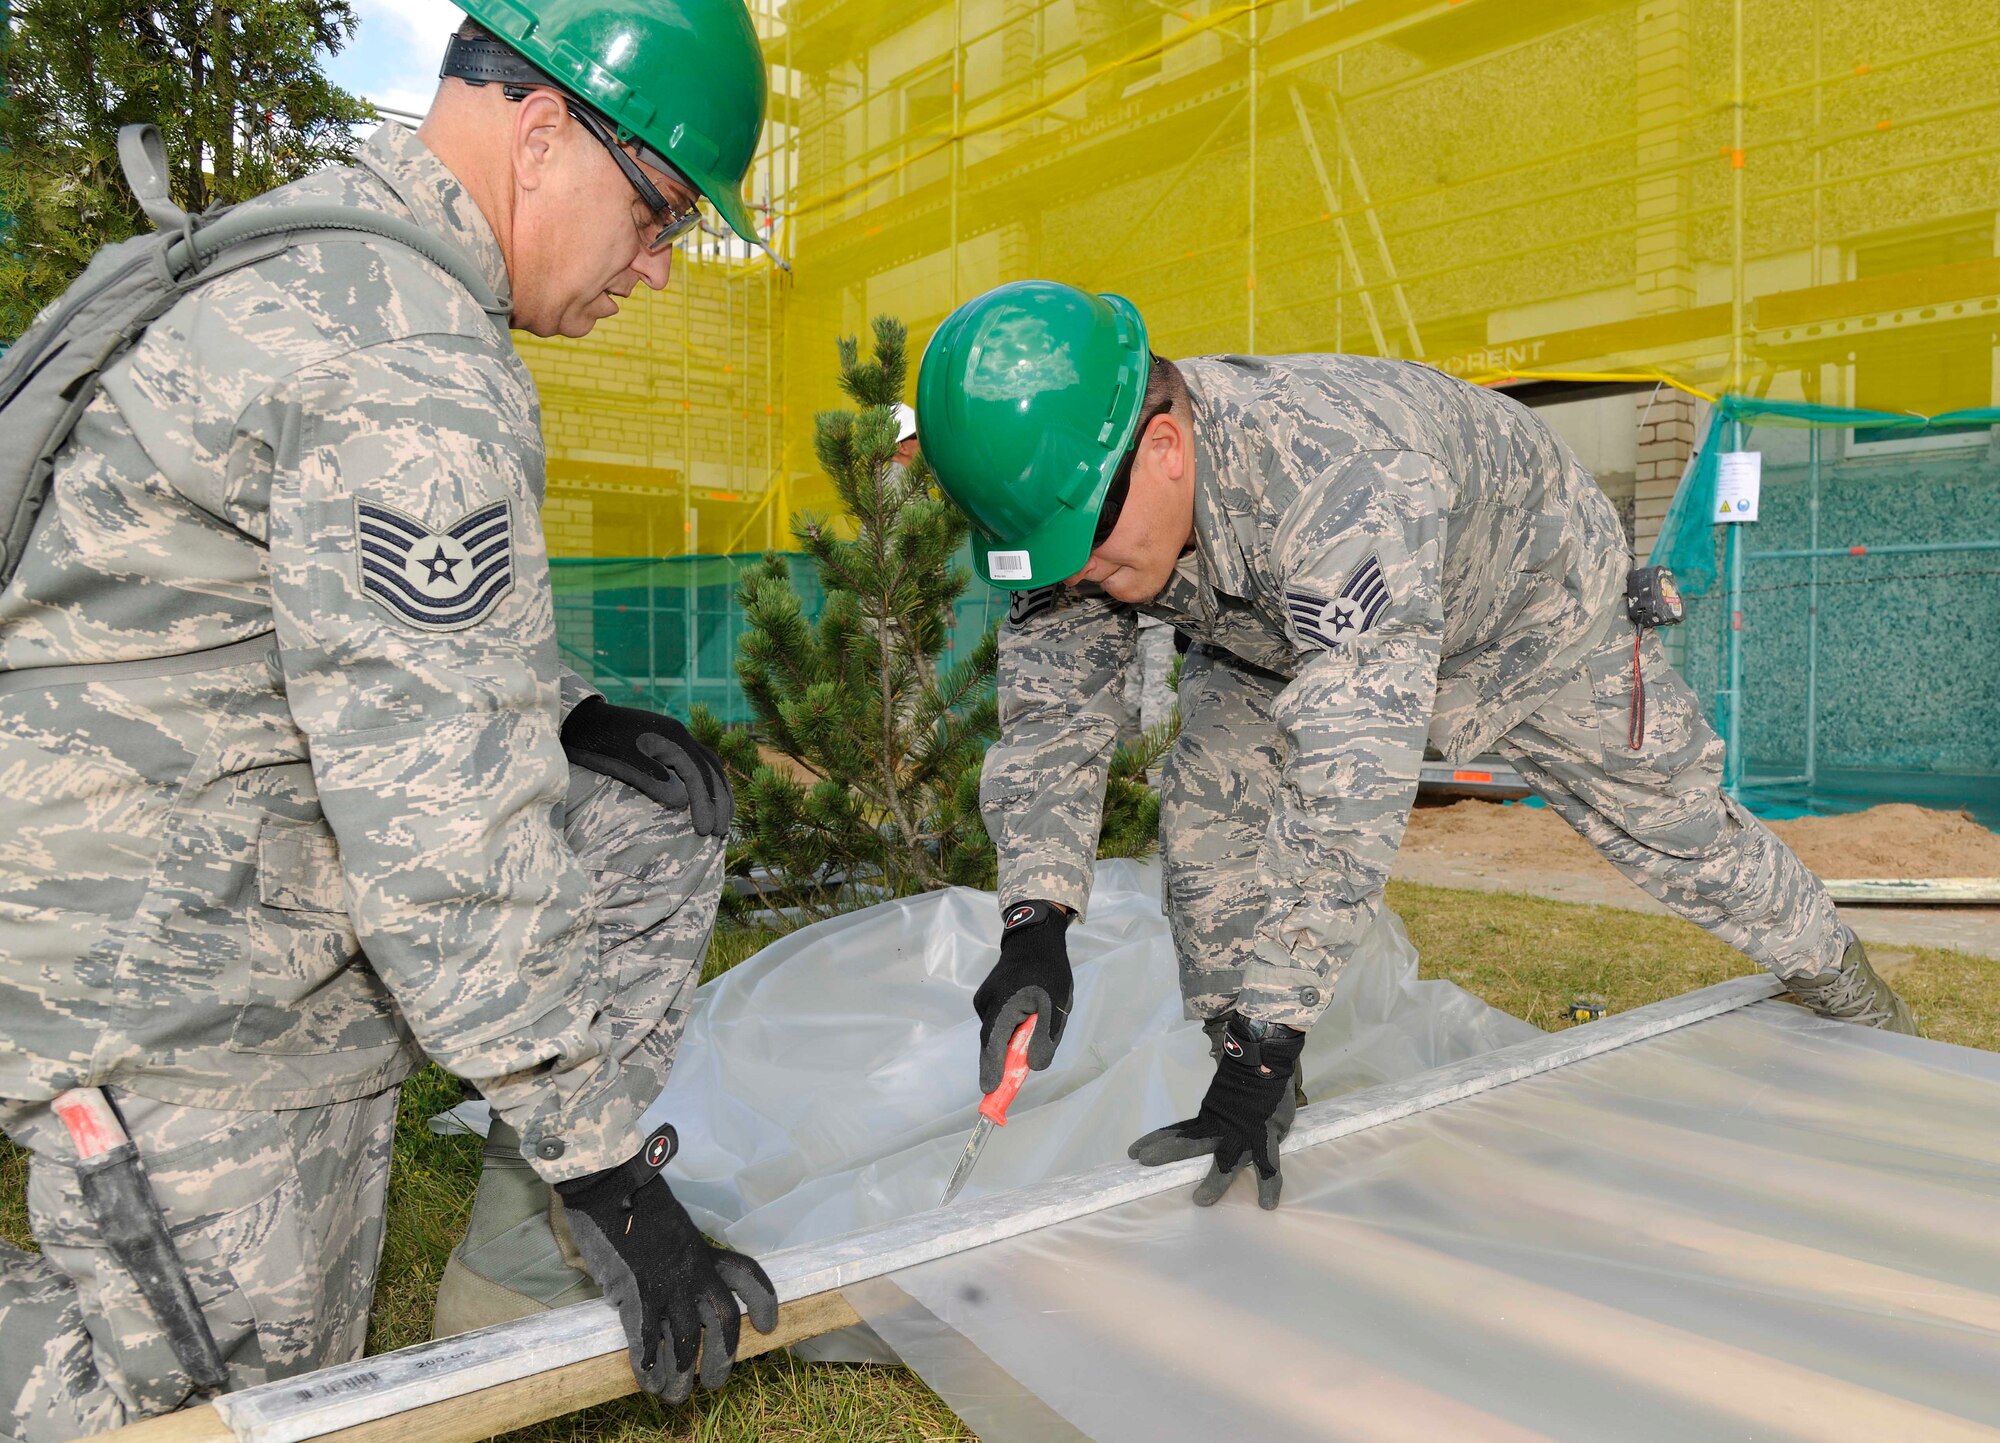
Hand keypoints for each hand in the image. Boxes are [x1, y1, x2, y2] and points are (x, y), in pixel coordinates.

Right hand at [555, 1126, 777, 1400]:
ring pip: (685, 1343)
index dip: (763, 1302)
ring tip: (676, 1395)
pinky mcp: (635, 1295)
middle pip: (722, 1323)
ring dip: (682, 1374)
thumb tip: (673, 1290)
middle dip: (722, 1359)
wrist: (610, 1183)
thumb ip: (679, 1258)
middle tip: (715, 1383)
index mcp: (704, 1251)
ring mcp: (666, 1285)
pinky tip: (647, 1381)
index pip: (748, 1275)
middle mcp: (693, 1271)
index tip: (767, 1326)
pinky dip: (649, 1367)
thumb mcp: (670, 1227)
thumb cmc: (635, 1198)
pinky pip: (647, 1342)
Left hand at [562, 697, 733, 837]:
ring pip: (709, 766)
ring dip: (720, 793)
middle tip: (721, 833)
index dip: (704, 804)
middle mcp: (681, 736)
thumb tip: (683, 800)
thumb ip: (651, 778)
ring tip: (726, 819)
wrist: (580, 719)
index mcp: (672, 738)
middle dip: (719, 802)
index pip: (698, 775)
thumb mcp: (621, 761)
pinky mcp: (669, 744)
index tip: (706, 831)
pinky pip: (699, 764)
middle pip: (710, 771)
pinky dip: (709, 783)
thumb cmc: (597, 742)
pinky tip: (709, 798)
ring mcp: (676, 738)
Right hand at [972, 900, 1071, 1093]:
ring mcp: (984, 1000)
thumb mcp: (1056, 1007)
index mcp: (1004, 1005)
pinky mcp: (986, 997)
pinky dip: (1007, 1030)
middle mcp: (987, 1004)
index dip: (991, 1069)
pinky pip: (996, 1021)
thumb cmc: (1049, 972)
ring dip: (1008, 1043)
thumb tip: (1032, 1066)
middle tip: (1006, 1085)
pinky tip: (1025, 1022)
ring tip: (1032, 1036)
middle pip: (991, 1042)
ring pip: (995, 1032)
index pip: (993, 1044)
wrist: (1034, 938)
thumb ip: (1045, 1038)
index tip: (989, 1091)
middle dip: (999, 1063)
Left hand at [1128, 1014, 1303, 1208]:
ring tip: (1200, 1201)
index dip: (1156, 1140)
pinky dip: (1268, 1187)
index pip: (1177, 1131)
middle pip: (1189, 1143)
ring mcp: (1243, 1133)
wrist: (1268, 1058)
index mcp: (1210, 1116)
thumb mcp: (1226, 1092)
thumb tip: (1216, 1114)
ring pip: (1226, 1162)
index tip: (1133, 1151)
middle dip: (1166, 1153)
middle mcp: (1221, 1127)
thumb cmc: (1249, 1073)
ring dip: (1214, 1183)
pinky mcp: (1265, 1136)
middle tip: (1144, 1162)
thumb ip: (1219, 1108)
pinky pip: (1269, 1167)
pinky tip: (1266, 1205)